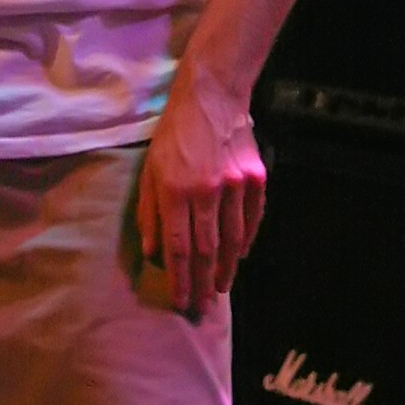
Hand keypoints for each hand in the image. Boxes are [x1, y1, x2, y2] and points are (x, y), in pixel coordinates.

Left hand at [137, 68, 267, 317]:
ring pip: (232, 239)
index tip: (182, 301)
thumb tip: (152, 253)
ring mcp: (234, 185)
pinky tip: (239, 256)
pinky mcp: (255, 177)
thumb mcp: (150, 171)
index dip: (180, 279)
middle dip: (204, 282)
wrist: (211, 97)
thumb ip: (149, 213)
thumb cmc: (174, 135)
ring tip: (221, 288)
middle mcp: (206, 192)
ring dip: (227, 268)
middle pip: (207, 250)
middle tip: (204, 307)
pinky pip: (252, 219)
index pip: (178, 247)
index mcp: (175, 191)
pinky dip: (246, 240)